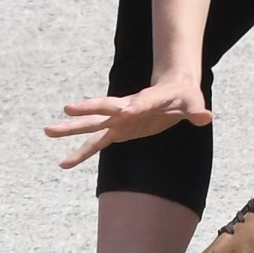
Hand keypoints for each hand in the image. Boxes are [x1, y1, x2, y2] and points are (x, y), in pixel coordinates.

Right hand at [44, 80, 212, 168]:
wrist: (172, 88)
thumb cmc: (184, 96)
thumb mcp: (193, 102)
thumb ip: (196, 110)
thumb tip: (206, 116)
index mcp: (149, 99)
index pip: (142, 102)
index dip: (136, 106)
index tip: (127, 111)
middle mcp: (129, 107)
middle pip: (106, 107)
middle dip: (88, 108)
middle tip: (67, 108)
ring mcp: (120, 119)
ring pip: (93, 125)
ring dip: (71, 129)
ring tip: (47, 131)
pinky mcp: (118, 131)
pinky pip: (96, 144)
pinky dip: (80, 153)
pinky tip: (63, 163)